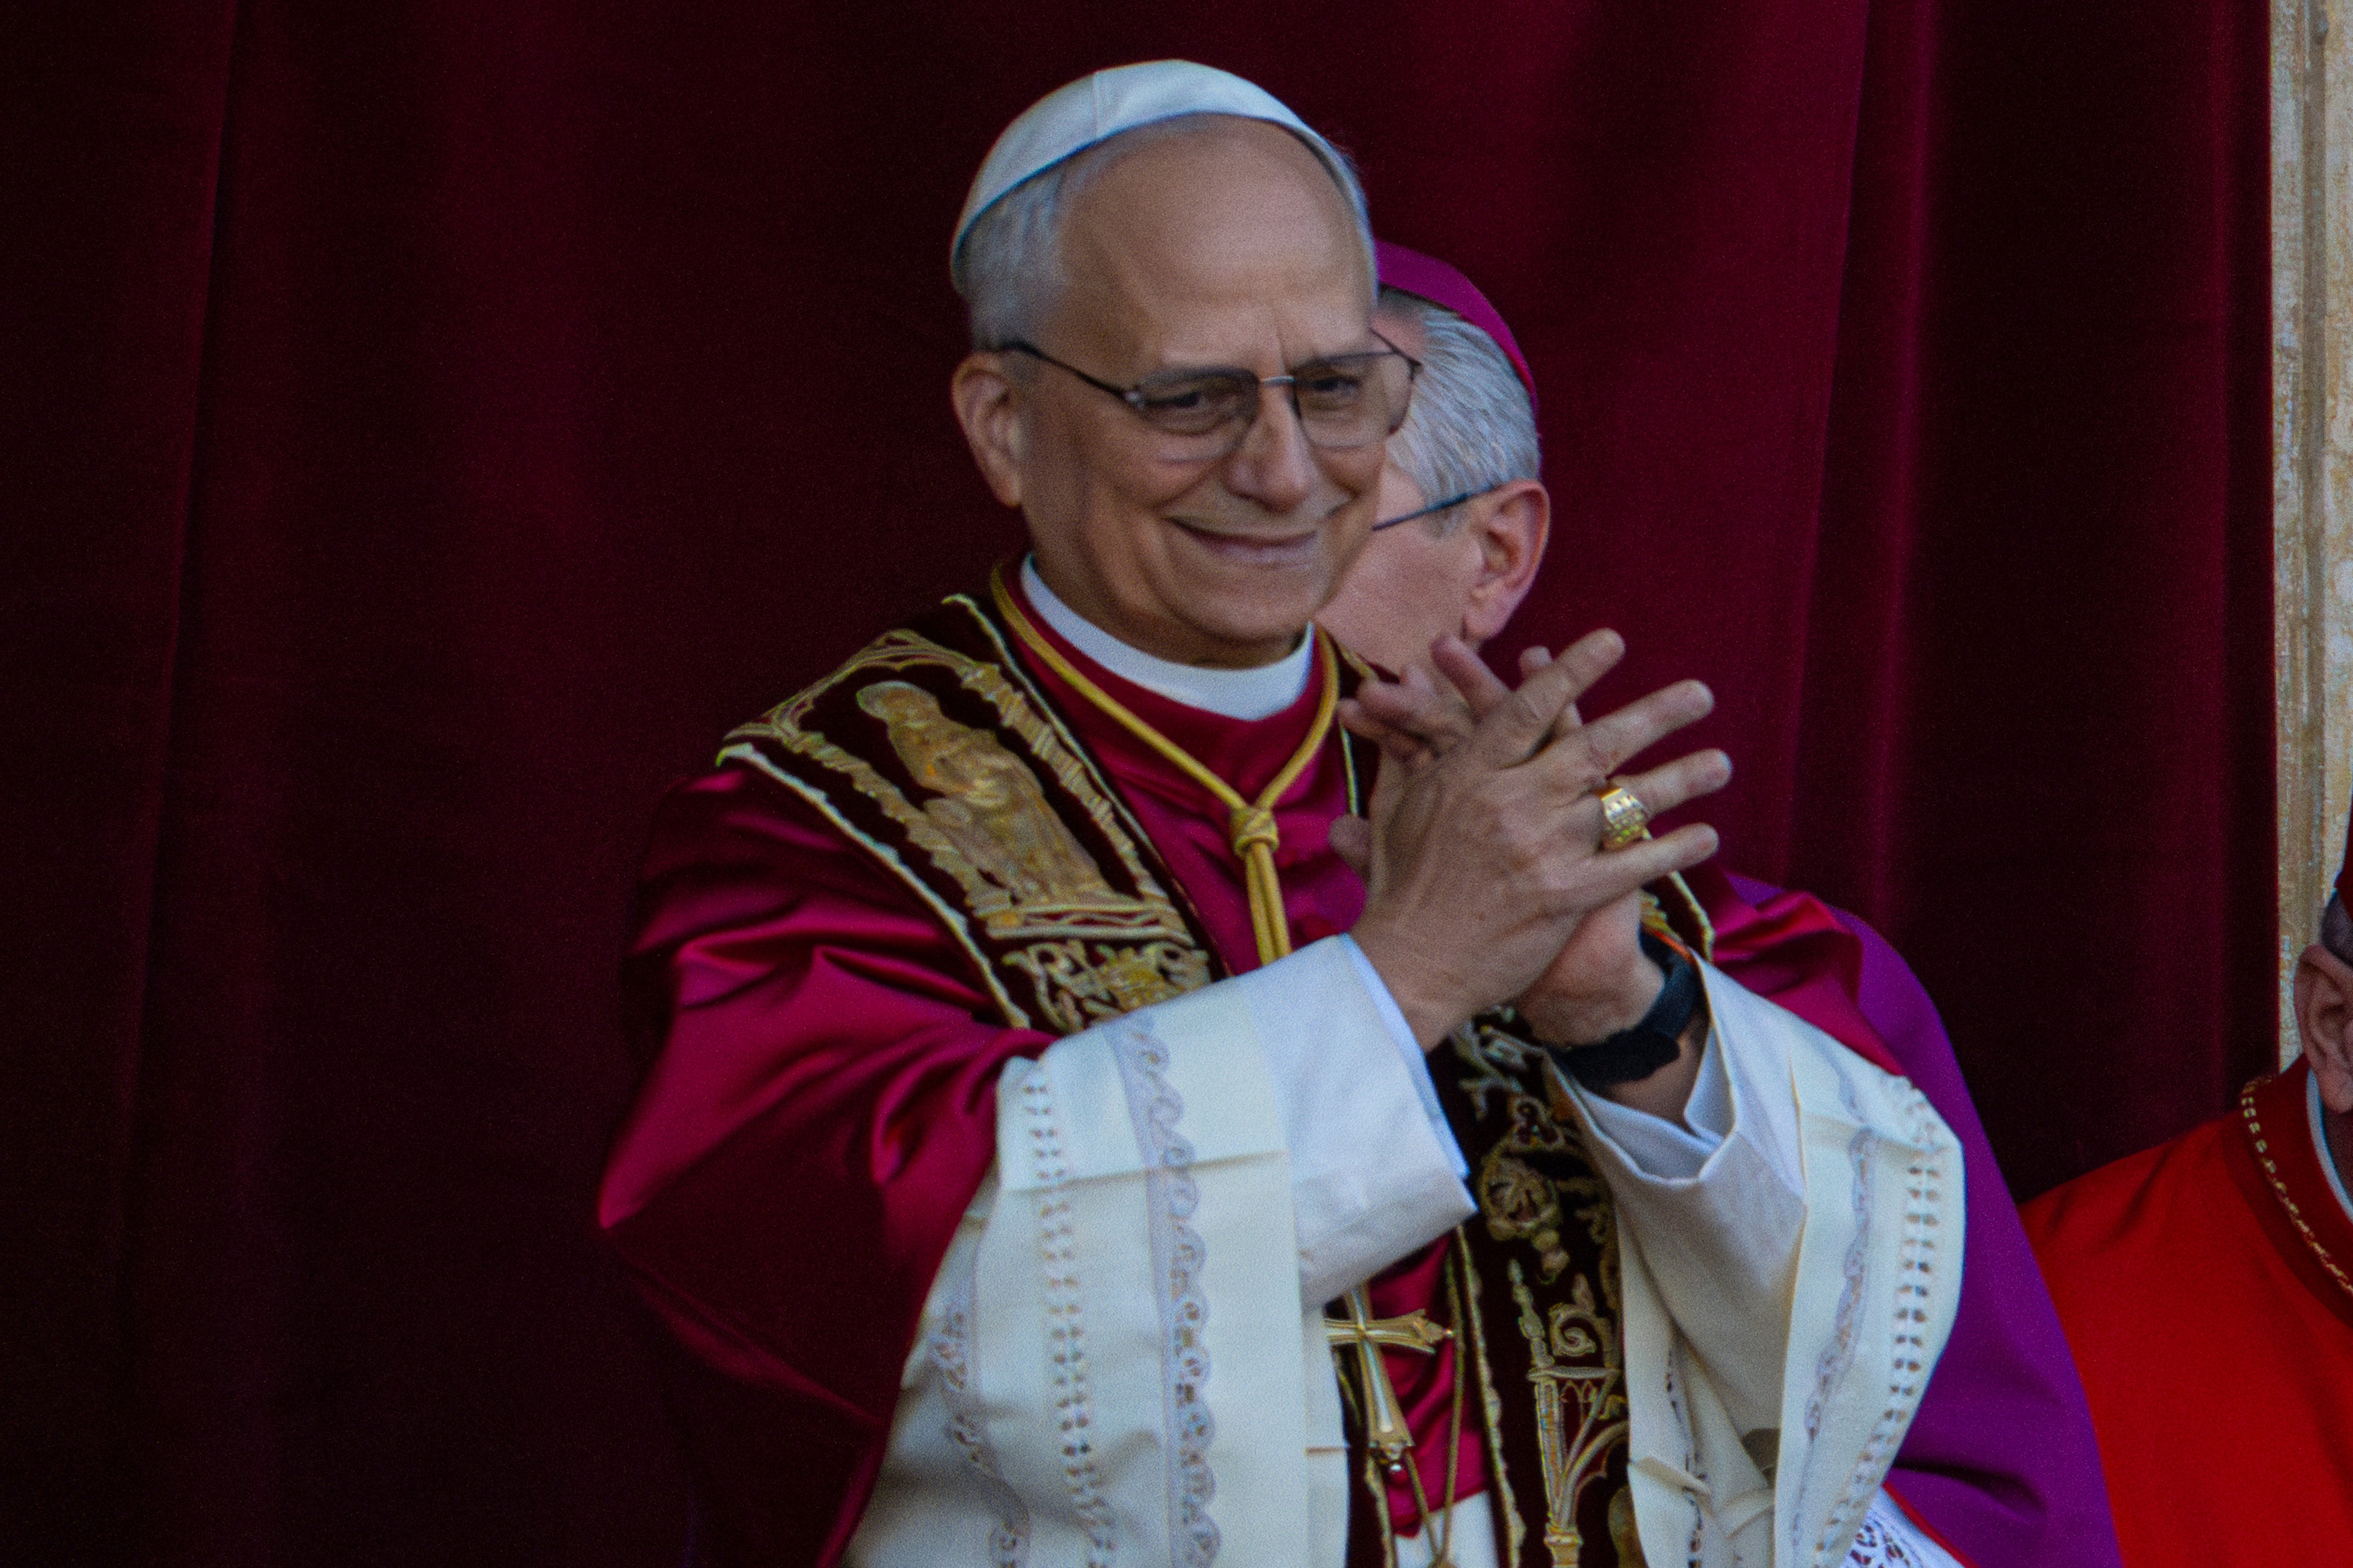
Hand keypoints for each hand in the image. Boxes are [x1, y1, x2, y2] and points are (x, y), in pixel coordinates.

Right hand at [1339, 630, 1729, 1048]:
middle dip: (1654, 715)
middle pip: (1594, 745)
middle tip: (1700, 693)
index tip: (1613, 642)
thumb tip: (1409, 674)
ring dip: (1680, 778)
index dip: (1573, 671)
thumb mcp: (1396, 804)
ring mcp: (1543, 849)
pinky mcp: (1565, 896)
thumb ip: (1409, 738)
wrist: (1410, 964)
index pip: (1530, 709)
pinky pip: (1632, 866)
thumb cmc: (1399, 884)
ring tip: (1721, 762)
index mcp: (1471, 773)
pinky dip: (1673, 850)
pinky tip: (1708, 837)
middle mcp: (1513, 802)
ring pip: (1624, 801)